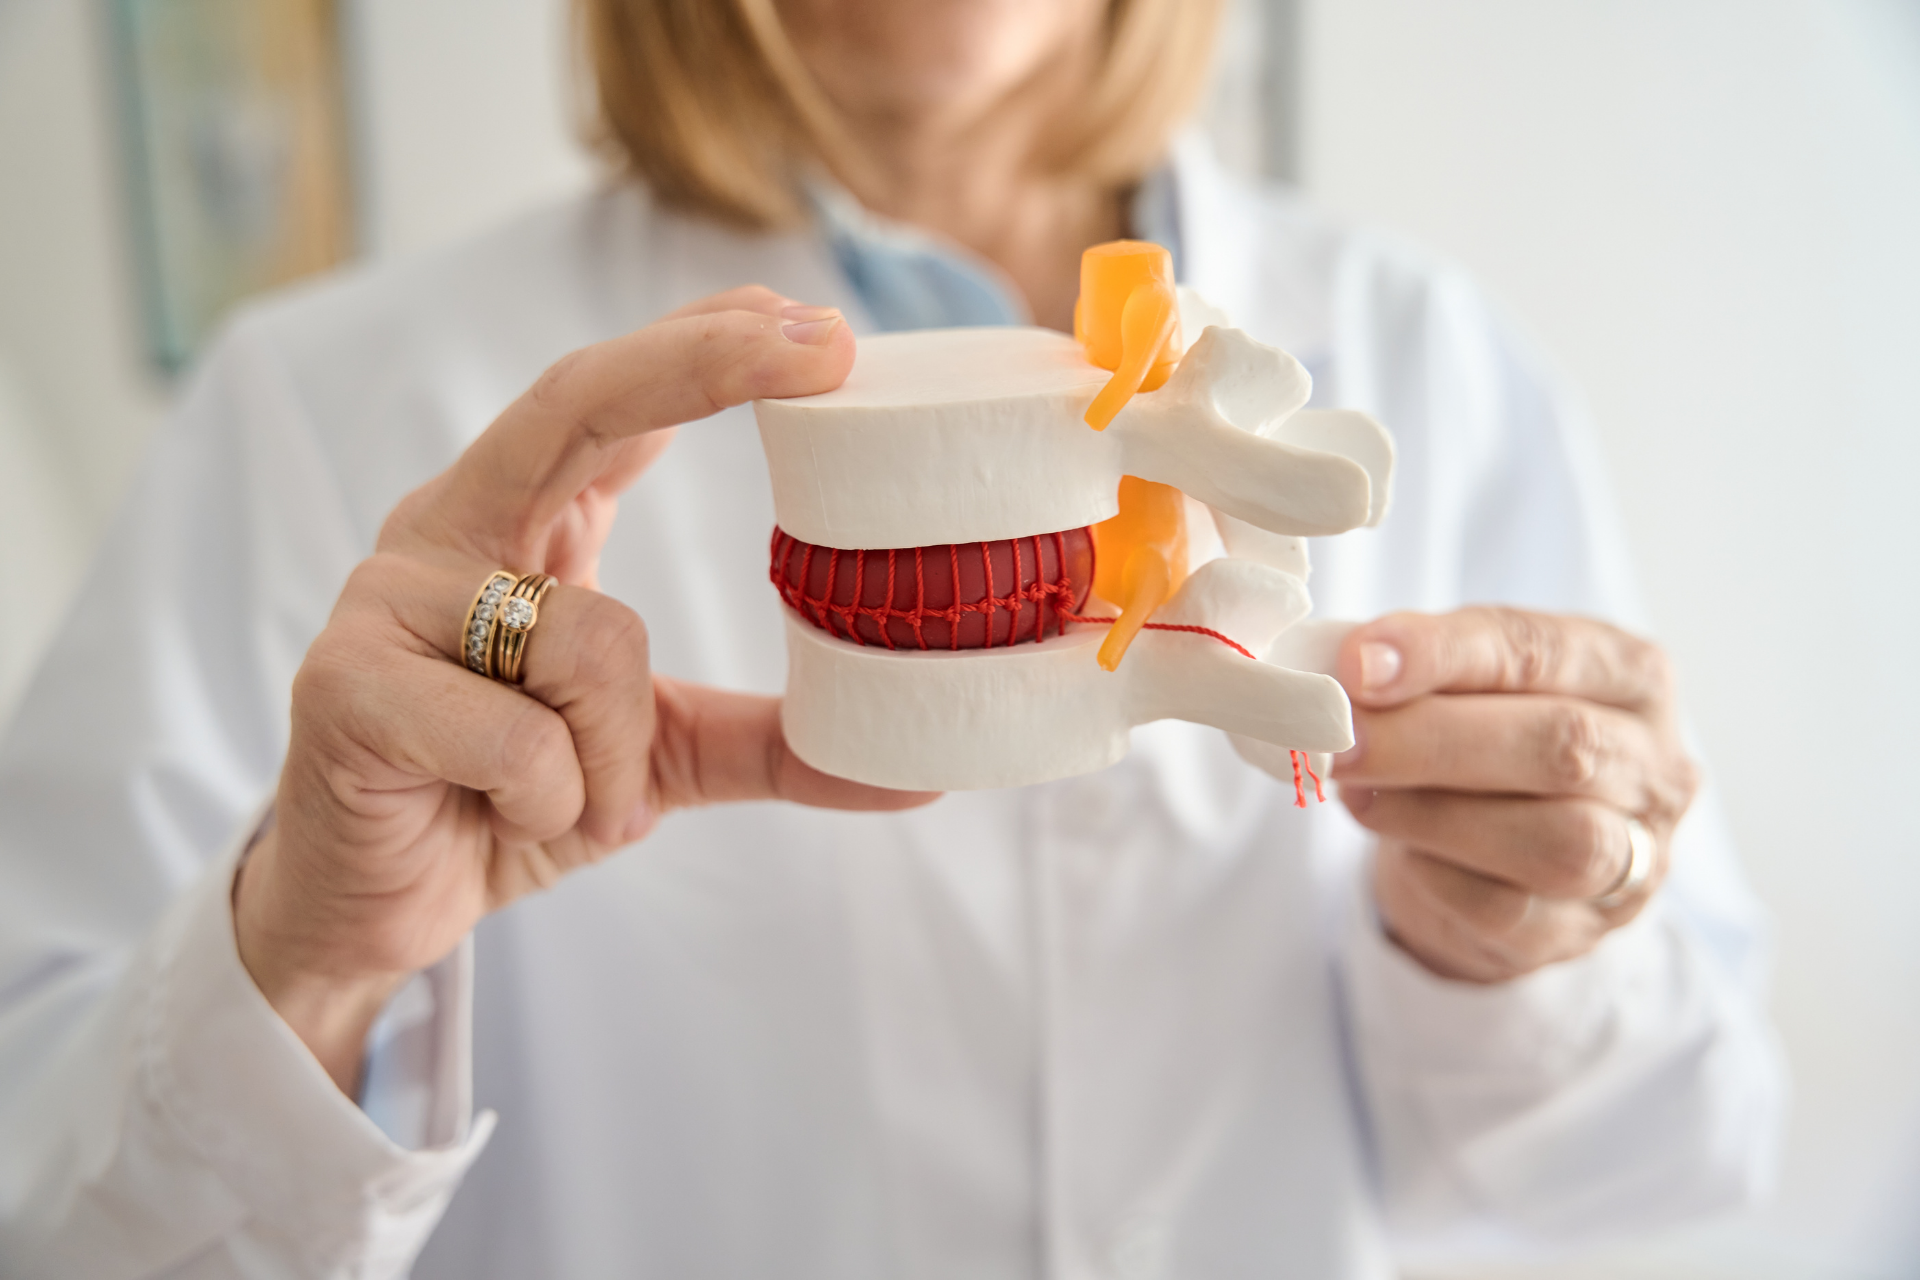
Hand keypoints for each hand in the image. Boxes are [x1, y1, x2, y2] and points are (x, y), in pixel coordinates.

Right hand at [234, 289, 936, 1091]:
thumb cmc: (507, 805)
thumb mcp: (657, 761)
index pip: (614, 401)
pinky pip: (522, 740)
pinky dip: (551, 802)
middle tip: (828, 347)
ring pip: (592, 641)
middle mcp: (449, 529)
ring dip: (615, 757)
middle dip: (706, 365)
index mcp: (519, 523)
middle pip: (579, 405)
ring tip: (561, 803)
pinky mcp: (343, 684)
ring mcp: (386, 597)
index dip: (709, 346)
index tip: (820, 327)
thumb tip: (918, 773)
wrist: (372, 912)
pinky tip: (498, 817)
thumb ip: (767, 744)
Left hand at [1332, 607, 1699, 982]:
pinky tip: (1396, 847)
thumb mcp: (1467, 685)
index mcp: (1630, 675)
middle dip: (1432, 737)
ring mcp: (1634, 856)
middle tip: (1342, 737)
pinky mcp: (1581, 929)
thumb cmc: (1481, 742)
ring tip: (1356, 790)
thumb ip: (1422, 669)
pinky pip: (1507, 908)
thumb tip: (1344, 666)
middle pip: (1563, 744)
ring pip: (1555, 839)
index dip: (1444, 654)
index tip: (1359, 664)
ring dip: (1433, 811)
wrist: (1490, 858)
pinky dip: (1434, 872)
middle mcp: (1654, 764)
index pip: (1541, 649)